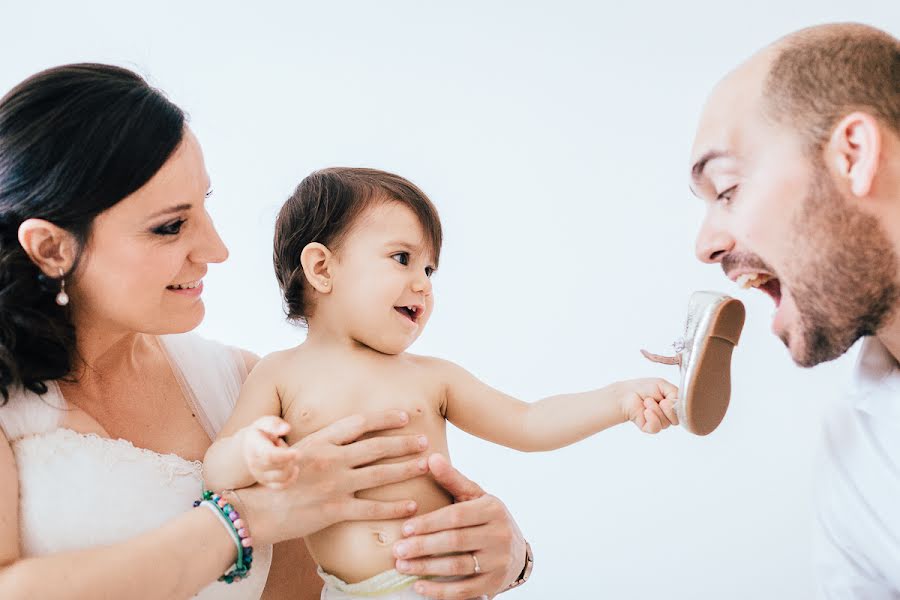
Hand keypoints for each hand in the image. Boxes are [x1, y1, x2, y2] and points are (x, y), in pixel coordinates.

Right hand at [235, 410, 429, 544]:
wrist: (250, 511)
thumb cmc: (264, 480)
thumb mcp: (284, 450)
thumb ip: (308, 439)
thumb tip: (319, 430)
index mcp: (319, 440)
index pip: (358, 424)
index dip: (384, 418)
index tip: (404, 415)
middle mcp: (331, 459)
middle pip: (376, 447)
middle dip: (404, 442)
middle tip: (425, 439)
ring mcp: (335, 484)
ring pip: (380, 474)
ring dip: (406, 468)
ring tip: (427, 464)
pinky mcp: (335, 510)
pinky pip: (372, 508)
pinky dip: (394, 507)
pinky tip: (412, 506)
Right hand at [242, 416, 299, 488]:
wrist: (250, 446)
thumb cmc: (261, 432)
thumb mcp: (264, 422)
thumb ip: (274, 424)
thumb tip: (286, 429)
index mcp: (254, 448)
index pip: (269, 456)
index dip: (285, 456)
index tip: (297, 453)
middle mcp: (254, 465)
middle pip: (279, 468)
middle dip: (289, 456)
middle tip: (281, 444)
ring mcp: (259, 475)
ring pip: (282, 477)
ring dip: (290, 464)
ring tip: (283, 454)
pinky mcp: (265, 482)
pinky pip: (281, 486)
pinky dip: (291, 479)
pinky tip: (294, 468)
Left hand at [392, 454, 526, 599]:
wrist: (517, 552)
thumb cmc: (486, 518)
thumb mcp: (475, 496)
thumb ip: (452, 478)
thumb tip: (430, 458)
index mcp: (493, 509)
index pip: (456, 515)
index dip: (429, 522)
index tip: (405, 528)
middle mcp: (499, 535)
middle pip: (455, 541)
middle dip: (423, 546)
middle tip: (397, 549)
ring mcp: (498, 561)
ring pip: (458, 566)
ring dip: (426, 568)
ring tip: (402, 566)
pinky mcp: (494, 584)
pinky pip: (464, 590)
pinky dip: (440, 591)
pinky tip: (419, 587)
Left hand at [618, 378, 678, 432]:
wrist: (626, 393)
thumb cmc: (643, 388)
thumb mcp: (663, 385)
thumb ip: (676, 394)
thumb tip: (681, 405)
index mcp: (671, 405)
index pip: (682, 412)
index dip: (677, 407)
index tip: (667, 398)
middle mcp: (666, 415)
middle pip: (676, 420)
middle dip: (667, 409)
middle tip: (658, 400)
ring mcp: (658, 422)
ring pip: (665, 423)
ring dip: (655, 410)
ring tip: (646, 401)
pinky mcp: (648, 427)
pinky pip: (656, 428)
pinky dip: (652, 418)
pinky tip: (645, 411)